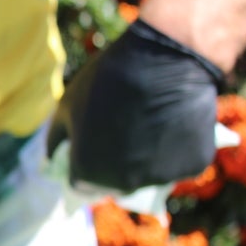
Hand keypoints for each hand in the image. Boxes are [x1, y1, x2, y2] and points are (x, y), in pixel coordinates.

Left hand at [47, 19, 225, 191]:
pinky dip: (177, 149)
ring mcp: (161, 178)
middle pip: (116, 184)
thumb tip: (52, 158)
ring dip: (147, 160)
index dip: (84, 168)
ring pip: (150, 175)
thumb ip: (56, 140)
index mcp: (87, 174)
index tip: (91, 149)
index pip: (81, 185)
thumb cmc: (107, 80)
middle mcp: (123, 184)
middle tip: (123, 132)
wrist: (164, 60)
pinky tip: (174, 122)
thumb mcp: (66, 106)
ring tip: (150, 124)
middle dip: (114, 165)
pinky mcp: (193, 165)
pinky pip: (181, 163)